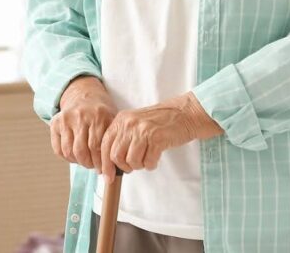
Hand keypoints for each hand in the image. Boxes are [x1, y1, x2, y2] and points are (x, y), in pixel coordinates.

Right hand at [50, 77, 116, 171]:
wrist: (85, 96)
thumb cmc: (101, 114)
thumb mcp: (112, 121)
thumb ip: (113, 141)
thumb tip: (115, 171)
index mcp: (99, 115)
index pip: (97, 147)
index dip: (101, 163)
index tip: (106, 172)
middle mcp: (81, 115)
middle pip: (82, 151)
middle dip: (90, 165)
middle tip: (95, 167)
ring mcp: (66, 118)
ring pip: (69, 152)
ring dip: (79, 162)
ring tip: (86, 162)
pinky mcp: (55, 122)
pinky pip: (58, 150)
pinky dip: (67, 158)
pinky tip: (76, 156)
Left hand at [99, 92, 220, 181]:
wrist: (185, 113)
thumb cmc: (161, 122)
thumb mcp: (136, 124)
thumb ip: (122, 138)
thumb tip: (110, 164)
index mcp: (122, 119)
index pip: (104, 145)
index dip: (105, 164)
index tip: (108, 177)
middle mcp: (129, 123)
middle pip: (116, 156)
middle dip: (125, 166)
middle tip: (135, 165)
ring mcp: (143, 130)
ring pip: (131, 161)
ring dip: (140, 165)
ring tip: (148, 157)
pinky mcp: (157, 138)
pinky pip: (148, 162)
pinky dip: (151, 164)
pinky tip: (156, 157)